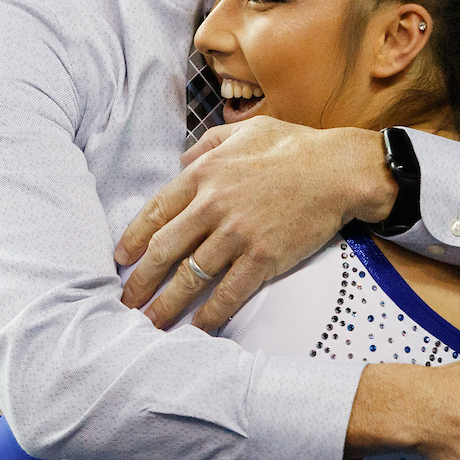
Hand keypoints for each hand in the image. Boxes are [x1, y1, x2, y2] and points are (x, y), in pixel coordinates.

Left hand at [116, 117, 395, 329]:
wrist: (338, 169)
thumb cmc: (294, 145)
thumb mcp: (245, 130)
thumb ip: (208, 143)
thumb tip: (183, 159)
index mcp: (204, 173)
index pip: (155, 212)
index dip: (133, 239)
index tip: (121, 258)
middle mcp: (213, 205)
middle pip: (164, 250)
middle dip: (140, 281)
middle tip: (125, 302)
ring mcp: (237, 234)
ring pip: (189, 277)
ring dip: (166, 305)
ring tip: (150, 324)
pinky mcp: (263, 258)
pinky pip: (228, 293)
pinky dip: (209, 315)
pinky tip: (197, 329)